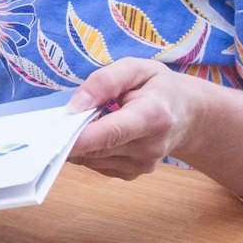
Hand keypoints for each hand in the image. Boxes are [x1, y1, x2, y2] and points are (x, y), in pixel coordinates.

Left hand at [67, 58, 201, 179]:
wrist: (189, 115)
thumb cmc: (159, 87)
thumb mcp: (137, 68)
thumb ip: (106, 80)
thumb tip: (75, 105)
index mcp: (153, 116)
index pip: (112, 133)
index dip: (81, 138)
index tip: (54, 138)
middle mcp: (150, 146)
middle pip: (97, 148)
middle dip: (71, 136)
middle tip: (56, 121)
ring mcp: (143, 165)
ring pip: (93, 159)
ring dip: (81, 142)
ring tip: (87, 120)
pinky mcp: (134, 173)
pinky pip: (97, 165)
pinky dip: (90, 150)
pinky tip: (98, 134)